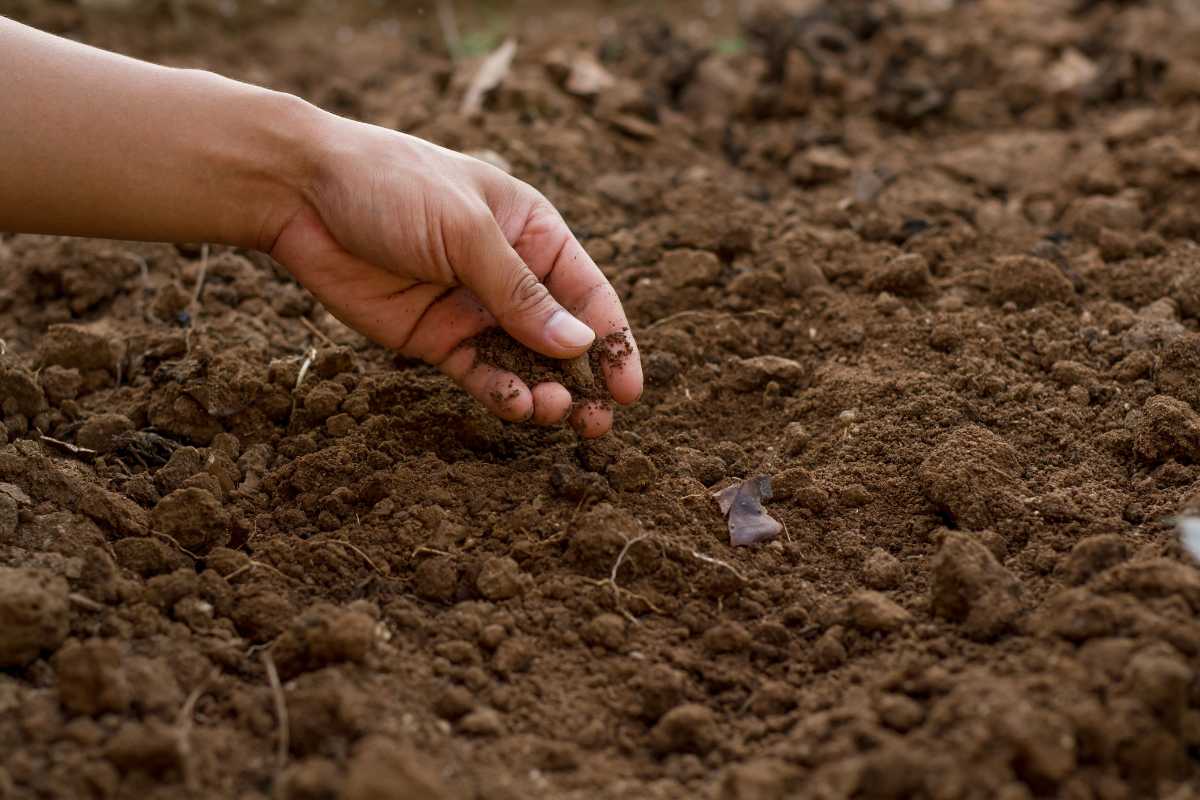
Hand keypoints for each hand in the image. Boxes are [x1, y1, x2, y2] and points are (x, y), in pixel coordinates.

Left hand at [269, 118, 641, 437]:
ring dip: (546, 392)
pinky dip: (501, 392)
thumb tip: (580, 344)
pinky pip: (479, 373)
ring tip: (556, 412)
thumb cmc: (393, 187)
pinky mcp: (434, 339)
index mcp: (532, 232)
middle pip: (562, 337)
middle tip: (600, 421)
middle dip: (585, 379)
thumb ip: (520, 293)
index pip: (588, 293)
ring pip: (524, 363)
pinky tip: (517, 404)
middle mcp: (510, 275)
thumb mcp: (466, 231)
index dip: (614, 340)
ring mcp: (472, 310)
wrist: (302, 194)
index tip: (629, 387)